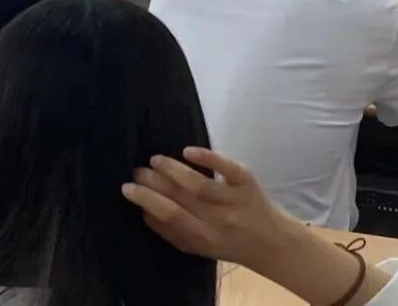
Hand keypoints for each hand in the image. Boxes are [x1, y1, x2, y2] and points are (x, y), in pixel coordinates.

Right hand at [122, 147, 294, 269]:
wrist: (270, 242)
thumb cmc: (226, 243)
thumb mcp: (197, 247)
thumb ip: (170, 232)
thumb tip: (143, 211)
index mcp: (202, 237)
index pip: (169, 216)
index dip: (146, 200)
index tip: (127, 187)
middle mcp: (217, 220)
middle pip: (180, 198)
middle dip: (154, 182)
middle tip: (138, 170)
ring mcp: (233, 199)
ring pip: (199, 184)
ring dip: (173, 169)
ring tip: (156, 160)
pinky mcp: (247, 182)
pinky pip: (227, 168)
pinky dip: (207, 158)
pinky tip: (188, 150)